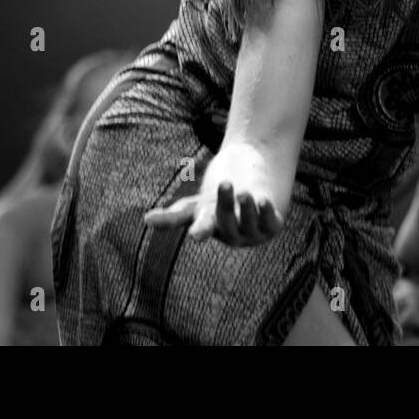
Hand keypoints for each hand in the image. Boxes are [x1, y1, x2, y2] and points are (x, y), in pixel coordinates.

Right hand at [144, 141, 284, 246]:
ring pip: (248, 221)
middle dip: (226, 203)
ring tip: (244, 192)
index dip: (201, 230)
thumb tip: (145, 220)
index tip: (195, 235)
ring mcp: (253, 232)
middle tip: (225, 183)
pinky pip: (270, 222)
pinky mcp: (272, 226)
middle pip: (227, 219)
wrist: (254, 186)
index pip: (204, 228)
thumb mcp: (196, 205)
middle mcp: (232, 233)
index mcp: (211, 227)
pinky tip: (263, 199)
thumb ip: (174, 215)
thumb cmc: (218, 200)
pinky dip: (266, 211)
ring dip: (246, 207)